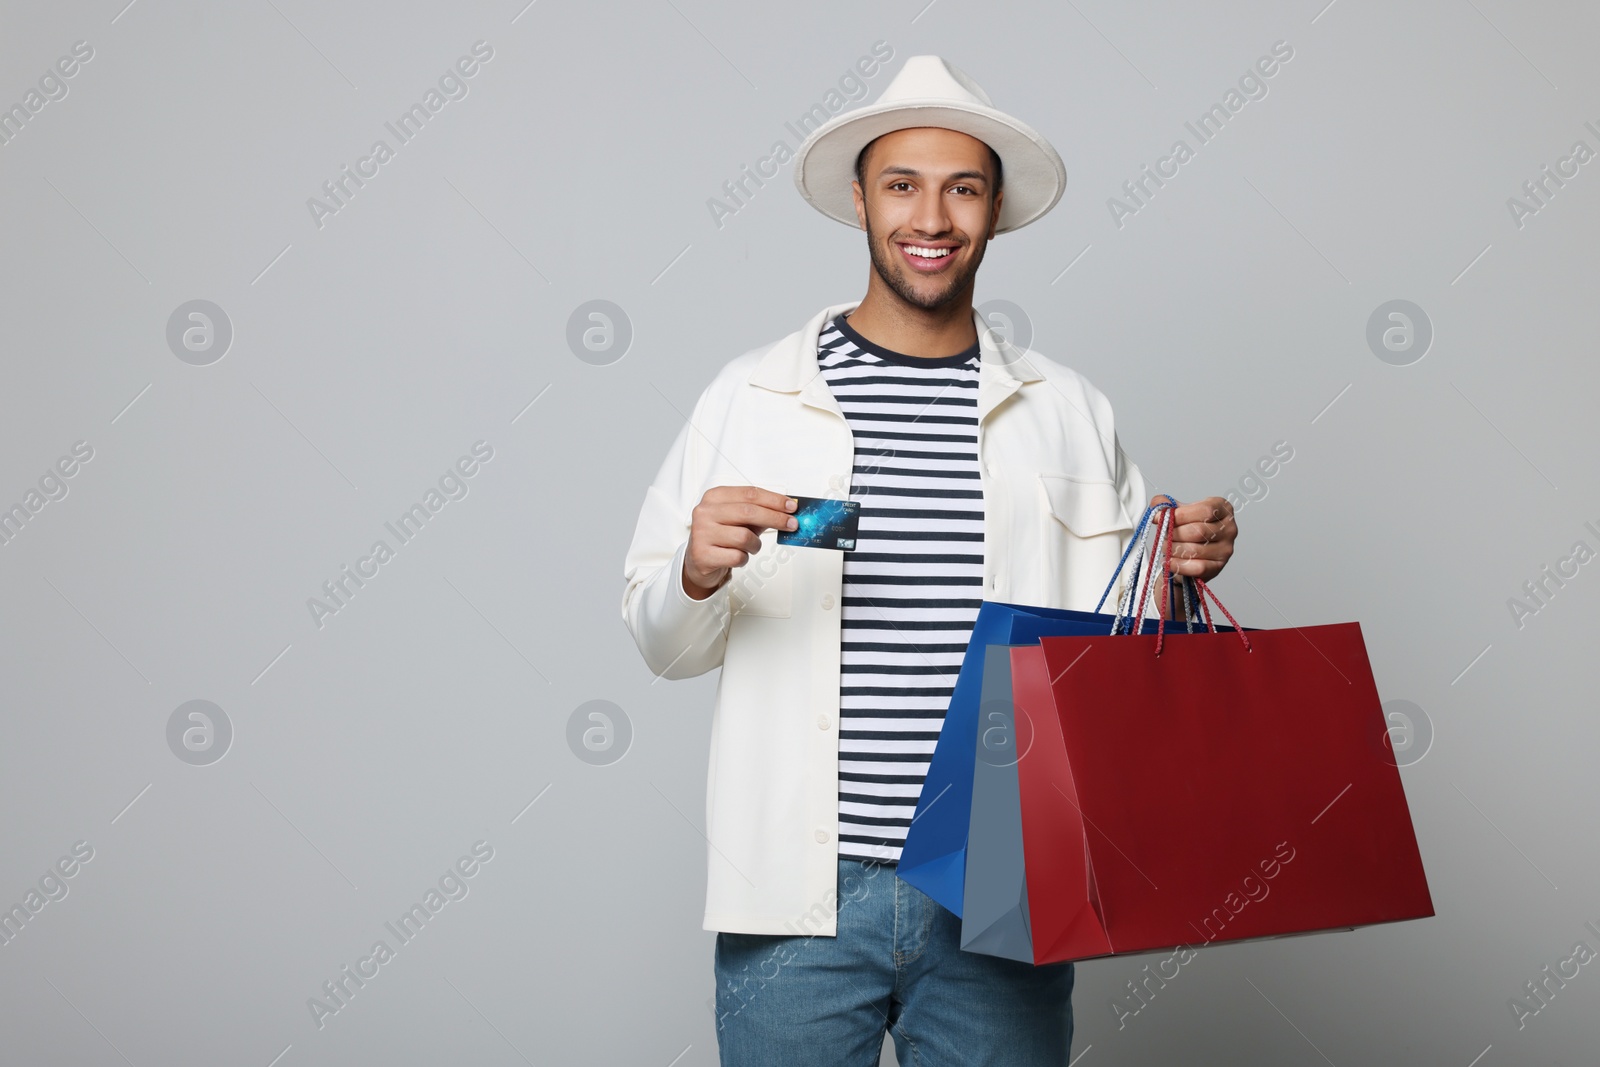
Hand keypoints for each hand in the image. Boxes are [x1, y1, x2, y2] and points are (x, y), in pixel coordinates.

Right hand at [682, 486, 797, 599]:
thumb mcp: (739, 519)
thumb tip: (787, 511)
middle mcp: (705, 512)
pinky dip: (744, 558)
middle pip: (748, 512)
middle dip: (775, 518)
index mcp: (714, 497)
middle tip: (791, 524)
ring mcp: (702, 533)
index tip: (791, 506)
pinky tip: (738, 555)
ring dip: (755, 544)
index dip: (774, 500)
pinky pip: (737, 556)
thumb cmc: (722, 535)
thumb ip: (760, 512)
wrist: (699, 560)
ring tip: (751, 546)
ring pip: (744, 537)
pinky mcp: (703, 555)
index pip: (750, 494)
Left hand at [1151, 495, 1235, 580]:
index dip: (1179, 515)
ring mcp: (1226, 549)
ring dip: (1174, 549)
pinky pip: (1197, 567)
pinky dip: (1179, 565)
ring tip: (1167, 547)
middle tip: (1164, 535)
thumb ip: (1168, 505)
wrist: (1194, 550)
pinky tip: (1170, 561)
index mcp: (1222, 509)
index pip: (1204, 510)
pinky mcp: (1218, 566)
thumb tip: (1158, 507)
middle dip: (1174, 534)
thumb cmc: (1191, 528)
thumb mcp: (1182, 511)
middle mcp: (1228, 528)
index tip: (1160, 517)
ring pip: (1195, 550)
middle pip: (1198, 531)